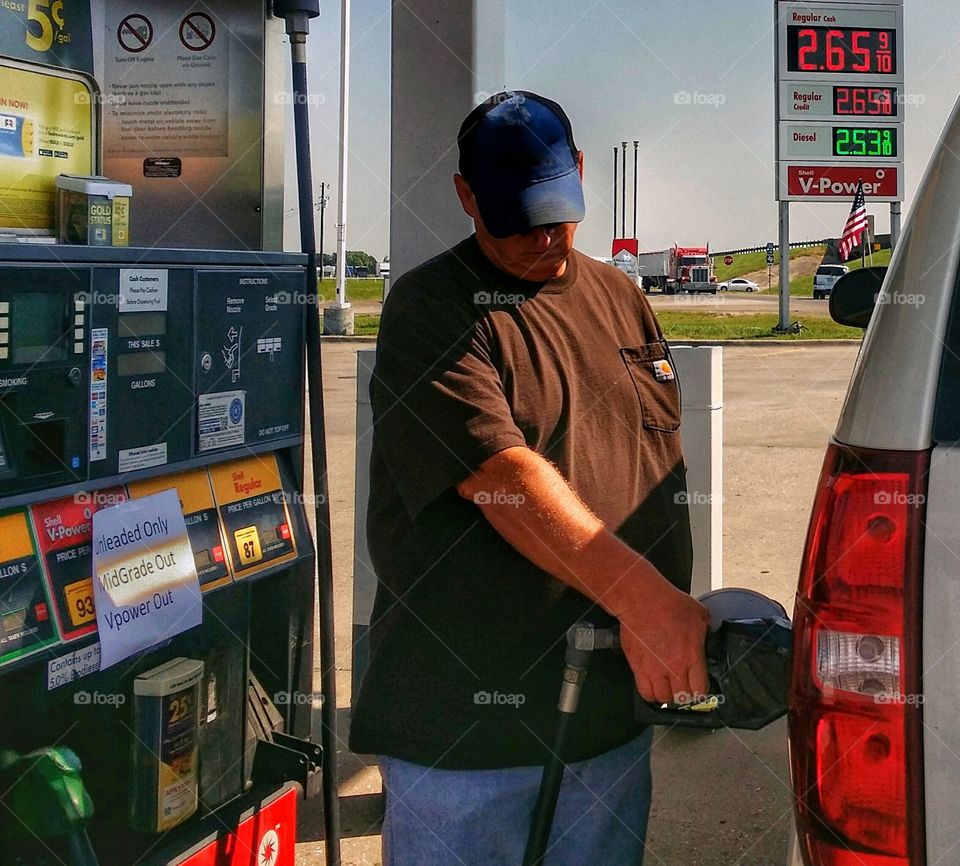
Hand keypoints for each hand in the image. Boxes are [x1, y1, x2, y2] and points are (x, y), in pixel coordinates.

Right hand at [616, 583, 709, 705]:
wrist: (641, 600)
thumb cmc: (667, 603)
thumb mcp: (698, 614)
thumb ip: (706, 628)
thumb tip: (708, 631)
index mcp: (692, 656)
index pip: (700, 689)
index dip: (700, 691)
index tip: (698, 687)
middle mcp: (674, 667)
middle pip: (682, 697)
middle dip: (684, 694)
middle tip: (683, 687)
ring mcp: (654, 669)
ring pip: (663, 698)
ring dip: (666, 695)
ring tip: (667, 687)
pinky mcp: (637, 667)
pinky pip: (644, 692)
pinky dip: (649, 692)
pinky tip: (652, 685)